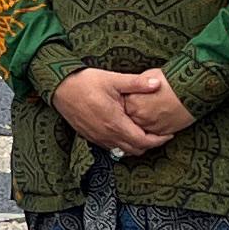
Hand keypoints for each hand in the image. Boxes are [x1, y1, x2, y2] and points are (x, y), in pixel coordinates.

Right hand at [53, 67, 180, 157]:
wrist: (59, 87)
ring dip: (136, 145)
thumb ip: (136, 83)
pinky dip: (122, 143)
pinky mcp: (90, 137)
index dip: (159, 140)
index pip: (143, 141)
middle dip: (150, 144)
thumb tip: (158, 83)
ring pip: (123, 151)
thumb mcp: (113, 79)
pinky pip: (112, 147)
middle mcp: (107, 135)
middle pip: (135, 150)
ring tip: (144, 132)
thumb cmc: (85, 82)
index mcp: (115, 123)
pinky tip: (125, 130)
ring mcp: (98, 138)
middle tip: (159, 133)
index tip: (169, 133)